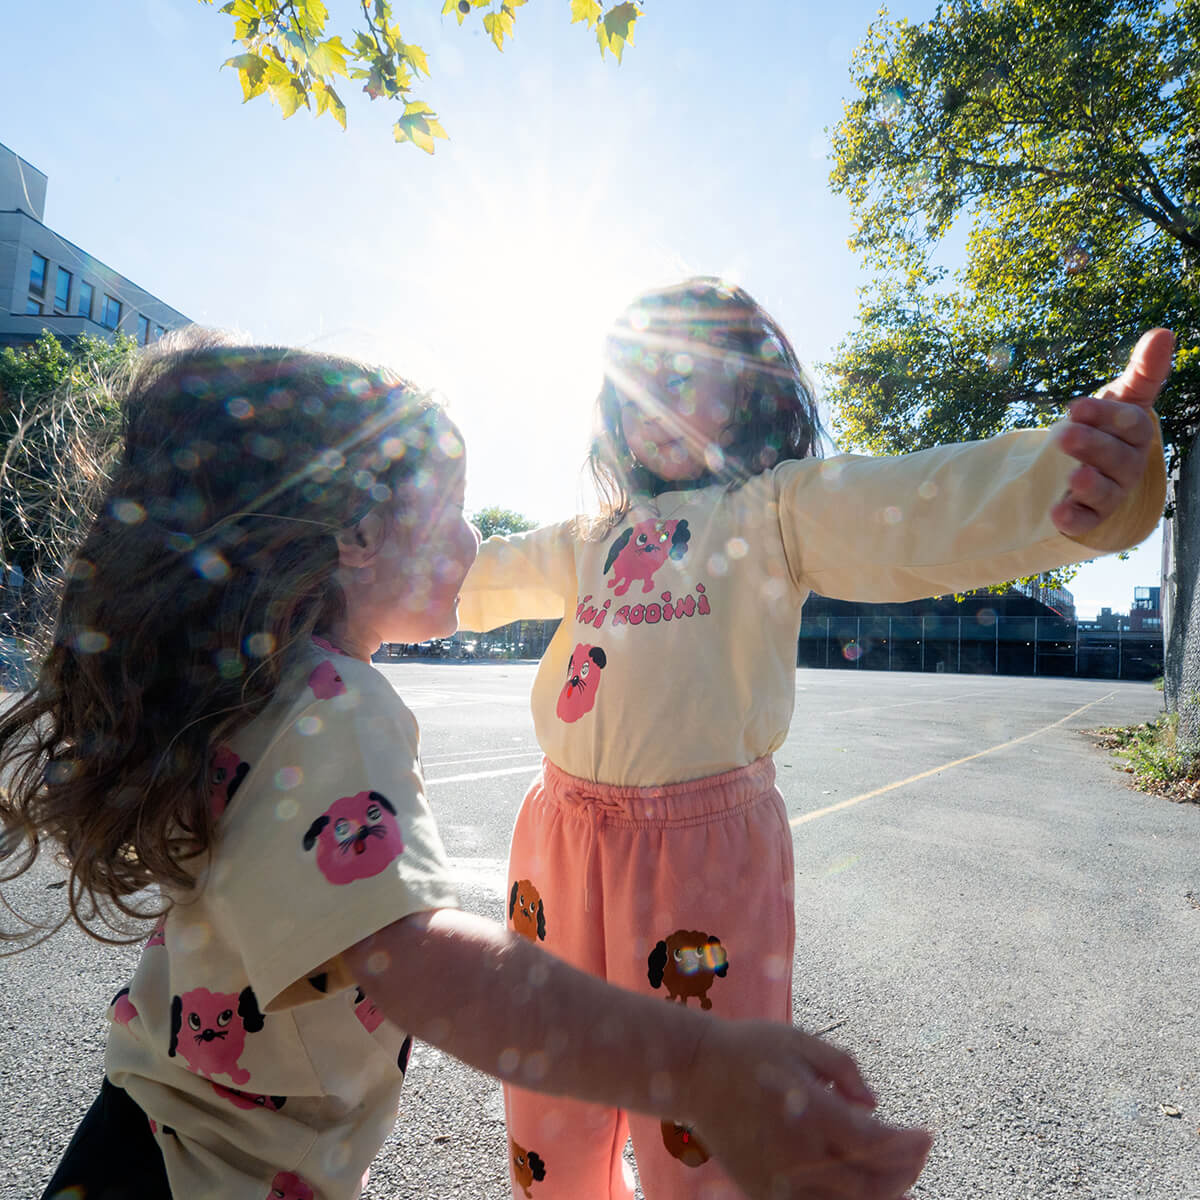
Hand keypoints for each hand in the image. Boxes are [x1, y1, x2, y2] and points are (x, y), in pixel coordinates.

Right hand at [686, 1020, 932, 1198]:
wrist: (692, 1072)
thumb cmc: (749, 1048)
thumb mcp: (800, 1040)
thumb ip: (844, 1067)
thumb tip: (875, 1104)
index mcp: (812, 1111)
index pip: (879, 1143)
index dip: (910, 1144)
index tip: (927, 1133)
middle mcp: (800, 1154)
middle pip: (872, 1183)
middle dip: (906, 1172)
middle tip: (919, 1153)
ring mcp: (781, 1180)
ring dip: (883, 1195)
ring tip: (903, 1183)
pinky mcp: (764, 1192)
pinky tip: (861, 1194)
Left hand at [1052, 328, 1173, 538]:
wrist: (1095, 472)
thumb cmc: (1110, 429)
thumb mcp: (1123, 399)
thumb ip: (1142, 372)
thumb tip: (1163, 332)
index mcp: (1135, 434)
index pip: (1129, 423)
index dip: (1106, 414)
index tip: (1075, 406)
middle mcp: (1127, 465)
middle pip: (1115, 457)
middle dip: (1091, 445)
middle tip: (1064, 435)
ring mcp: (1111, 494)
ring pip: (1105, 491)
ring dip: (1089, 484)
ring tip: (1072, 476)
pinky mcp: (1090, 516)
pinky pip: (1085, 521)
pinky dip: (1074, 519)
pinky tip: (1057, 514)